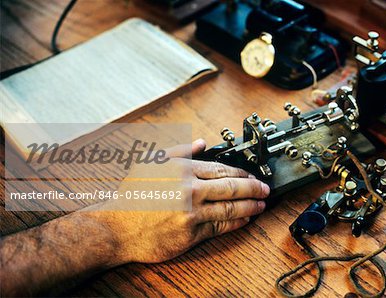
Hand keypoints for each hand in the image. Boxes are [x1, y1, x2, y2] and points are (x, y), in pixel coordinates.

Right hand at [98, 139, 269, 263]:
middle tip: (264, 189)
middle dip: (253, 187)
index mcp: (182, 170)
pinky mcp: (191, 234)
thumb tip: (202, 143)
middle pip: (231, 187)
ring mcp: (191, 213)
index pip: (221, 169)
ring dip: (250, 205)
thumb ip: (178, 151)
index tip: (251, 175)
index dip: (241, 172)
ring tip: (260, 204)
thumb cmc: (132, 195)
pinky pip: (219, 227)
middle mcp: (189, 190)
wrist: (116, 227)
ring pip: (229, 207)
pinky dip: (235, 222)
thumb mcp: (150, 163)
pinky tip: (244, 220)